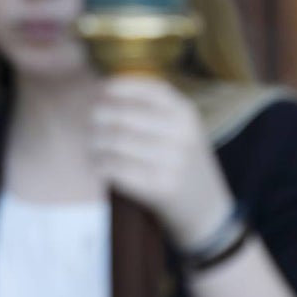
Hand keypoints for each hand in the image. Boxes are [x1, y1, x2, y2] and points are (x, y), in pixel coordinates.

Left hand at [91, 76, 233, 251]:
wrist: (206, 209)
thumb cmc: (183, 162)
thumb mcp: (182, 129)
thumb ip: (153, 109)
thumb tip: (106, 88)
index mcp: (186, 114)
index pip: (147, 90)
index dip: (119, 87)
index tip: (100, 90)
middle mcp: (181, 134)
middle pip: (123, 116)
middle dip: (99, 117)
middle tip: (91, 122)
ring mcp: (172, 162)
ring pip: (115, 142)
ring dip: (95, 143)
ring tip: (91, 145)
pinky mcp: (159, 188)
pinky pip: (116, 169)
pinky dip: (100, 165)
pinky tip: (97, 164)